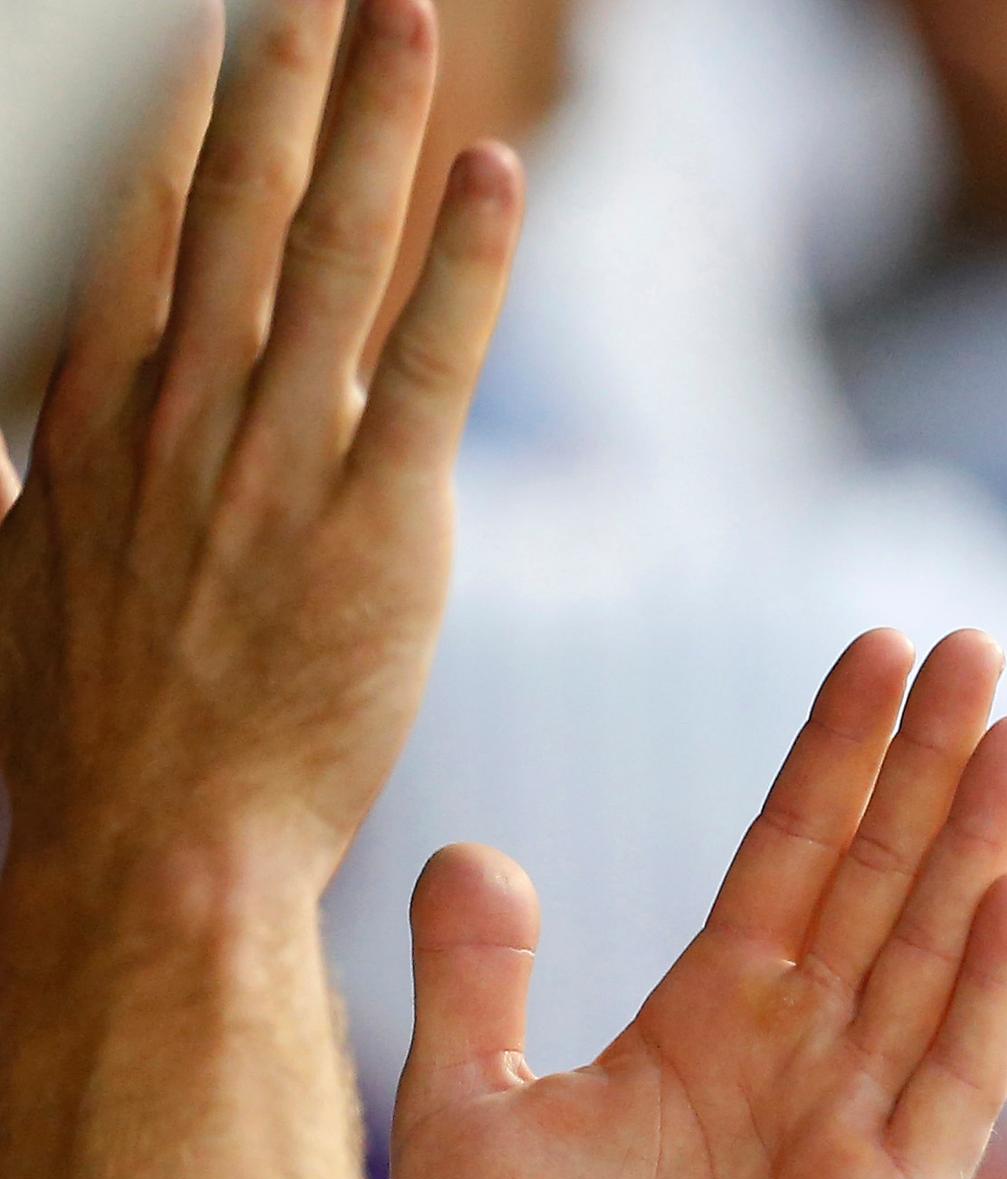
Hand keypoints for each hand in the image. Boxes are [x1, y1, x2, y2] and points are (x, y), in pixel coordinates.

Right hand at [0, 0, 519, 907]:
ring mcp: (278, 457)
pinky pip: (434, 362)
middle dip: (275, 72)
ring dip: (375, 118)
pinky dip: (466, 262)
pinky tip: (498, 173)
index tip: (188, 23)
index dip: (167, 111)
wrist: (158, 843)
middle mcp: (181, 408)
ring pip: (331, 247)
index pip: (129, 219)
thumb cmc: (82, 740)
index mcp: (98, 413)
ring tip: (406, 13)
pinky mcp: (381, 520)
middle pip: (231, 198)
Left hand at [387, 632, 1006, 1178]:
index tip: (879, 652)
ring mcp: (860, 1128)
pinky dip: (993, 985)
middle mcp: (802, 1060)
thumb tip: (477, 852)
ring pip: (935, 951)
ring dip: (980, 840)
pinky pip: (958, 1077)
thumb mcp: (462, 1113)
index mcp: (710, 1026)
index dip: (837, 757)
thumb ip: (478, 983)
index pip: (792, 859)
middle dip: (932, 763)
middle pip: (886, 880)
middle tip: (979, 645)